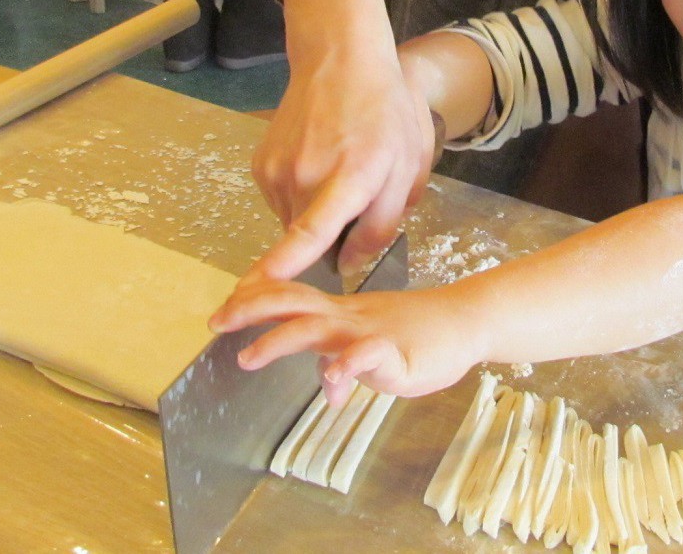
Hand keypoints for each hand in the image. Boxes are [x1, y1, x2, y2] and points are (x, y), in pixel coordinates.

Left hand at [209, 278, 485, 403]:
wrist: (465, 320)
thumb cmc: (419, 331)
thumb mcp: (370, 342)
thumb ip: (342, 359)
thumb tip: (325, 381)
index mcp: (339, 312)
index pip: (289, 296)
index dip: (254, 299)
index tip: (222, 309)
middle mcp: (347, 317)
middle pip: (291, 303)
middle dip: (250, 310)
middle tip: (217, 322)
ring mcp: (368, 332)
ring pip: (316, 328)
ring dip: (278, 340)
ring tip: (250, 356)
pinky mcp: (395, 352)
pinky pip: (365, 357)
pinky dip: (344, 370)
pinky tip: (329, 386)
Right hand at [249, 0, 439, 280]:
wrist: (341, 61)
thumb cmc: (385, 113)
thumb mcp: (408, 167)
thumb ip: (383, 223)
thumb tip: (348, 263)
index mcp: (352, 175)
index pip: (314, 227)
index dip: (289, 259)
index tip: (261, 283)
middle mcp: (307, 175)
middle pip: (314, 239)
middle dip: (337, 236)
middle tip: (362, 197)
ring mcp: (278, 170)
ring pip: (296, 222)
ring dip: (317, 215)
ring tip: (339, 170)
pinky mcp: (261, 166)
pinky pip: (283, 203)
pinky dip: (301, 198)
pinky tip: (319, 164)